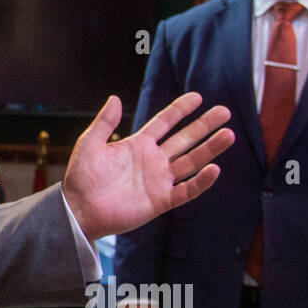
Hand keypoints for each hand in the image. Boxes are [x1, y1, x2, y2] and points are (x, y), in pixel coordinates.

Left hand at [63, 92, 233, 239]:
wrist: (79, 210)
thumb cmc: (81, 178)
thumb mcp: (90, 144)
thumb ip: (104, 122)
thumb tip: (115, 98)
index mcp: (137, 145)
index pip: (164, 123)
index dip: (180, 110)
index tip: (198, 97)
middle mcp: (152, 161)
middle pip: (184, 139)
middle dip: (204, 126)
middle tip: (224, 112)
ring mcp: (159, 181)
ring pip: (191, 162)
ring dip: (210, 149)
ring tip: (228, 134)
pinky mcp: (161, 201)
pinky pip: (186, 190)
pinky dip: (201, 181)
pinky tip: (214, 168)